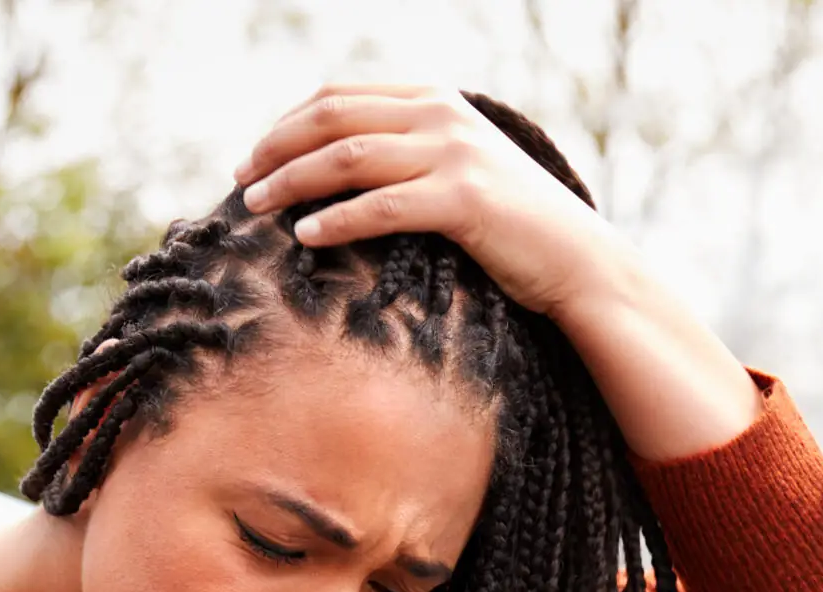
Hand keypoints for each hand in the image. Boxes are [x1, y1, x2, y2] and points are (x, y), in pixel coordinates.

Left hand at [232, 83, 759, 459]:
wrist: (581, 263)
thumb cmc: (516, 230)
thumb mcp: (461, 173)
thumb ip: (411, 155)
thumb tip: (338, 171)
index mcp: (437, 101)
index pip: (339, 97)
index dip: (286, 124)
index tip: (255, 158)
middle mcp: (443, 116)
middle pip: (332, 118)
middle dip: (277, 148)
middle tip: (241, 182)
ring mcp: (455, 154)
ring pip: (348, 157)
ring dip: (292, 182)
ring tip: (257, 209)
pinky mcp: (464, 199)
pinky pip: (381, 205)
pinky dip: (335, 220)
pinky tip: (305, 237)